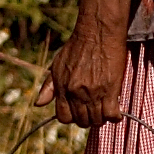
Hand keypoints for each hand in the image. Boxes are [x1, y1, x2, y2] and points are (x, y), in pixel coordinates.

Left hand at [36, 0, 137, 127]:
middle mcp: (76, 93)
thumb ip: (48, 87)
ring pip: (97, 120)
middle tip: (94, 110)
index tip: (78, 112)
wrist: (97, 32)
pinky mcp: (110, 90)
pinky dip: (115, 116)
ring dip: (101, 118)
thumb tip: (38, 104)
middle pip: (81, 121)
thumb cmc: (77, 47)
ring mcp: (93, 93)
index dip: (71, 117)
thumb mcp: (57, 65)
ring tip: (105, 109)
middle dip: (87, 119)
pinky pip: (112, 114)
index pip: (63, 117)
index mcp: (63, 88)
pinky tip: (116, 111)